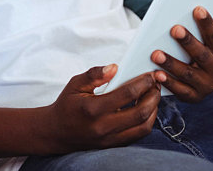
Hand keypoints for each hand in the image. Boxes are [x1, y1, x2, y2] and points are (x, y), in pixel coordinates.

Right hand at [45, 65, 160, 152]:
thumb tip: (114, 67)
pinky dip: (146, 122)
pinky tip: (145, 110)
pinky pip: (137, 135)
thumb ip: (94, 75)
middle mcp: (103, 126)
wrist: (56, 131)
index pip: (127, 94)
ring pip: (143, 127)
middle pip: (140, 112)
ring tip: (152, 97)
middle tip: (156, 85)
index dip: (143, 83)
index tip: (150, 76)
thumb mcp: (75, 84)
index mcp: (93, 108)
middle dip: (153, 97)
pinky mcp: (113, 144)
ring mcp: (109, 138)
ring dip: (153, 111)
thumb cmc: (66, 105)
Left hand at [152, 0, 212, 102]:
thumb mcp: (209, 36)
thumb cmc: (200, 50)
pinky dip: (168, 83)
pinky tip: (156, 74)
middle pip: (202, 55)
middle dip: (188, 42)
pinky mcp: (192, 97)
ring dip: (172, 63)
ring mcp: (206, 86)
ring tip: (155, 53)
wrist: (194, 80)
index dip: (207, 23)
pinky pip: (179, 91)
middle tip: (174, 28)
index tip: (197, 8)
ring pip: (188, 74)